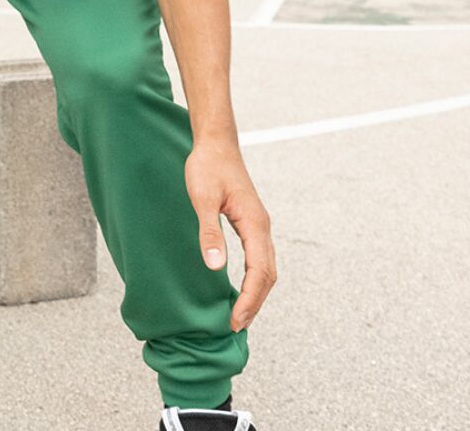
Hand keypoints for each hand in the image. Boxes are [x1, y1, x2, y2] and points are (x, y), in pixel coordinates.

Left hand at [185, 138, 276, 332]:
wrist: (215, 143)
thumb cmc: (208, 167)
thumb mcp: (202, 198)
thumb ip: (209, 232)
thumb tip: (215, 267)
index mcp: (254, 224)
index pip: (259, 272)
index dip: (249, 300)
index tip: (236, 320)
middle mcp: (262, 227)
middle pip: (267, 275)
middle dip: (255, 303)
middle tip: (236, 326)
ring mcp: (259, 225)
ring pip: (266, 268)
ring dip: (256, 293)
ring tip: (239, 315)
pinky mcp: (251, 223)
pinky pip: (259, 258)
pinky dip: (253, 279)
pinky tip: (240, 287)